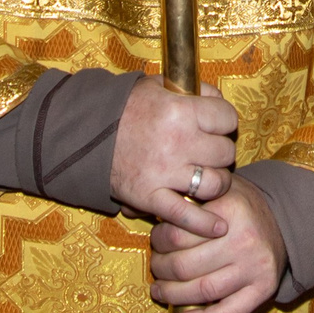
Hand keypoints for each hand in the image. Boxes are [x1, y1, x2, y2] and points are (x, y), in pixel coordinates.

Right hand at [111, 78, 238, 224]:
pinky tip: (219, 226)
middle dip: (220, 151)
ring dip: (216, 182)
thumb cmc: (126, 108)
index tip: (216, 126)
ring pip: (215, 184)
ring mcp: (165, 173)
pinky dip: (205, 224)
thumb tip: (219, 101)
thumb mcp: (159, 86)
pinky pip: (186, 215)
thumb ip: (193, 90)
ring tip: (208, 177)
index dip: (224, 121)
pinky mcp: (150, 198)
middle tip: (209, 152)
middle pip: (225, 152)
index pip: (228, 118)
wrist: (85, 134)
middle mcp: (177, 142)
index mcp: (180, 111)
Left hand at [150, 175, 285, 312]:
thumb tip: (135, 211)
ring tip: (160, 291)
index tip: (156, 242)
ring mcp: (255, 268)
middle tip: (155, 266)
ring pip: (201, 290)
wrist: (284, 223)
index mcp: (229, 211)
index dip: (158, 241)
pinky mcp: (264, 289)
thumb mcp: (217, 191)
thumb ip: (186, 200)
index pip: (177, 233)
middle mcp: (244, 240)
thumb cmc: (241, 208)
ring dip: (172, 295)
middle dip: (161, 269)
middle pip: (185, 264)